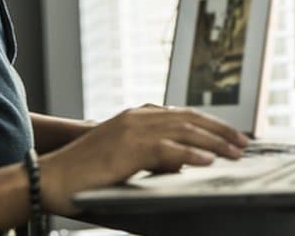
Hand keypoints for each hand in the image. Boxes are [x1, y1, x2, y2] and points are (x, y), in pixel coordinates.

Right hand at [38, 105, 248, 215]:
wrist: (50, 179)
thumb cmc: (85, 176)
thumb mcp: (125, 161)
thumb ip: (152, 159)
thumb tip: (180, 168)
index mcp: (137, 117)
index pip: (183, 115)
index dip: (211, 125)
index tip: (232, 135)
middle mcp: (137, 117)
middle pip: (190, 119)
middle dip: (220, 131)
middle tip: (244, 143)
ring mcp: (132, 129)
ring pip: (184, 131)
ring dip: (214, 142)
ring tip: (235, 152)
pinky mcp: (127, 148)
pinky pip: (167, 150)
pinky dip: (190, 155)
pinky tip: (207, 161)